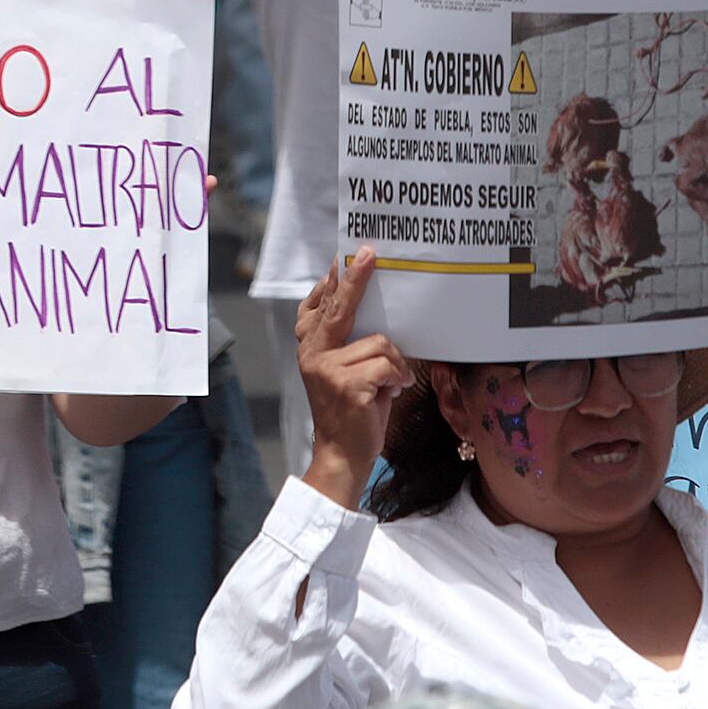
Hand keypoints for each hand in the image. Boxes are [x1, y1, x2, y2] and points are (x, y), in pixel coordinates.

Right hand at [294, 249, 411, 510]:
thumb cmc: (352, 410)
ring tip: (391, 384)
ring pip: (379, 344)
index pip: (318, 307)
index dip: (330, 283)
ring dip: (395, 365)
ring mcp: (327, 368)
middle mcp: (312, 353)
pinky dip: (398, 379)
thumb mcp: (342, 372)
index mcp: (309, 348)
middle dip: (355, 279)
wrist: (343, 454)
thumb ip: (344, 343)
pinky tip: (392, 393)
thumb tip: (359, 309)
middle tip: (368, 254)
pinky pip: (387, 365)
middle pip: (339, 308)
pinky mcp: (347, 383)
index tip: (342, 259)